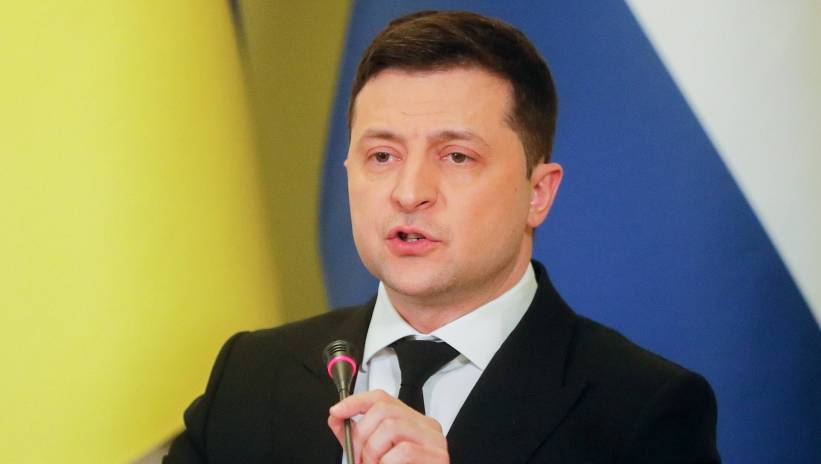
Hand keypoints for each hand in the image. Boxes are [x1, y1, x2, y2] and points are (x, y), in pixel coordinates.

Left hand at [328, 389, 449, 463]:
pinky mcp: (437, 457)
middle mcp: (426, 426)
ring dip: (373, 452)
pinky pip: (403, 451)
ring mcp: (434, 440)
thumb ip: (356, 437)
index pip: (382, 398)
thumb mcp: (373, 455)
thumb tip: (336, 418)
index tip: (337, 411)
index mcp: (412, 422)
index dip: (356, 401)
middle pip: (384, 410)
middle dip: (362, 435)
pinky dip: (387, 463)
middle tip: (358, 458)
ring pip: (392, 427)